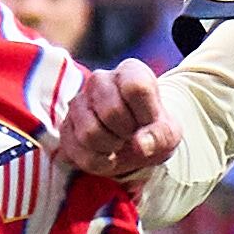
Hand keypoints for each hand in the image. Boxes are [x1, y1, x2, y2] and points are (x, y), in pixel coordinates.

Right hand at [49, 56, 178, 185]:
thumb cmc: (151, 131)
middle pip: (111, 112)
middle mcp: (100, 80)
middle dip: (126, 134)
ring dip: (110, 148)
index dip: (145, 116)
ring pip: (89, 132)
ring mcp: (78, 102)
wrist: (135, 143)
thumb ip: (160, 136)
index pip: (135, 89)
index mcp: (130, 72)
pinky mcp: (65, 127)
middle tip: (132, 135)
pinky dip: (95, 162)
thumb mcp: (168, 134)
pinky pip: (75, 150)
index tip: (149, 123)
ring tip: (118, 144)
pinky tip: (106, 156)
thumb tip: (141, 145)